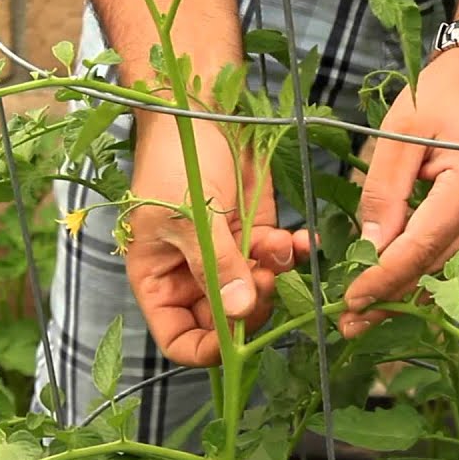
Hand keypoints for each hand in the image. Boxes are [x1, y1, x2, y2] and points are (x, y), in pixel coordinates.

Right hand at [126, 116, 297, 365]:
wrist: (200, 110)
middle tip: (263, 280)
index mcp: (159, 281)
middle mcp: (192, 277)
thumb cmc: (175, 161)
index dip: (207, 349)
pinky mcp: (255, 235)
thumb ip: (215, 265)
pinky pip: (278, 261)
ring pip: (257, 294)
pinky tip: (300, 239)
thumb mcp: (188, 215)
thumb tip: (238, 312)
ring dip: (273, 277)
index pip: (179, 339)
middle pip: (226, 323)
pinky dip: (292, 254)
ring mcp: (226, 258)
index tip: (235, 338)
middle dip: (249, 308)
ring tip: (278, 247)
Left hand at [340, 47, 458, 336]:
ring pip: (453, 273)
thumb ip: (384, 191)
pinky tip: (402, 295)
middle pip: (438, 270)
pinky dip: (434, 279)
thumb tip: (369, 247)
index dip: (383, 280)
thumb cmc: (445, 92)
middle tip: (348, 324)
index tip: (350, 302)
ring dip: (411, 296)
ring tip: (368, 319)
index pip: (421, 249)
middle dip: (391, 298)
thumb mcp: (401, 130)